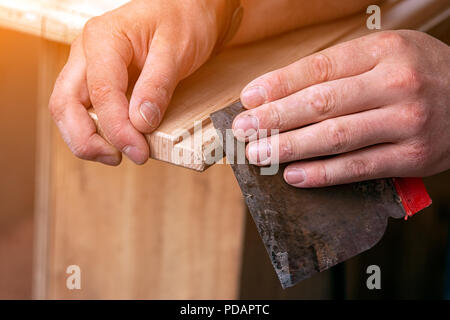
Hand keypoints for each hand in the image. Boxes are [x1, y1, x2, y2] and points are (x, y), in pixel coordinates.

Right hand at [49, 0, 230, 164]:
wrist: (187, 11)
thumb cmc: (182, 21)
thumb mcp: (177, 50)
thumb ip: (157, 85)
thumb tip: (140, 123)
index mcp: (103, 38)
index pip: (101, 92)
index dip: (117, 128)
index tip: (138, 151)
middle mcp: (87, 52)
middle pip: (65, 103)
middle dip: (86, 139)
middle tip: (119, 158)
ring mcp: (89, 66)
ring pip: (69, 109)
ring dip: (86, 138)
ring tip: (118, 155)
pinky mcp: (98, 79)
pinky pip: (85, 109)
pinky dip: (95, 130)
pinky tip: (116, 142)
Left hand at [233, 30, 449, 186]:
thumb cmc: (421, 73)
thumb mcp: (386, 54)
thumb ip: (340, 70)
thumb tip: (283, 92)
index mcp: (384, 51)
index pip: (318, 69)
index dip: (278, 85)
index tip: (248, 98)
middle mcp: (397, 84)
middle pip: (322, 103)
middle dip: (275, 118)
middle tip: (244, 129)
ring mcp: (407, 122)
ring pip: (336, 137)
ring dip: (290, 148)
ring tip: (259, 153)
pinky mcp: (414, 157)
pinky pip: (359, 168)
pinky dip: (322, 174)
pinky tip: (293, 175)